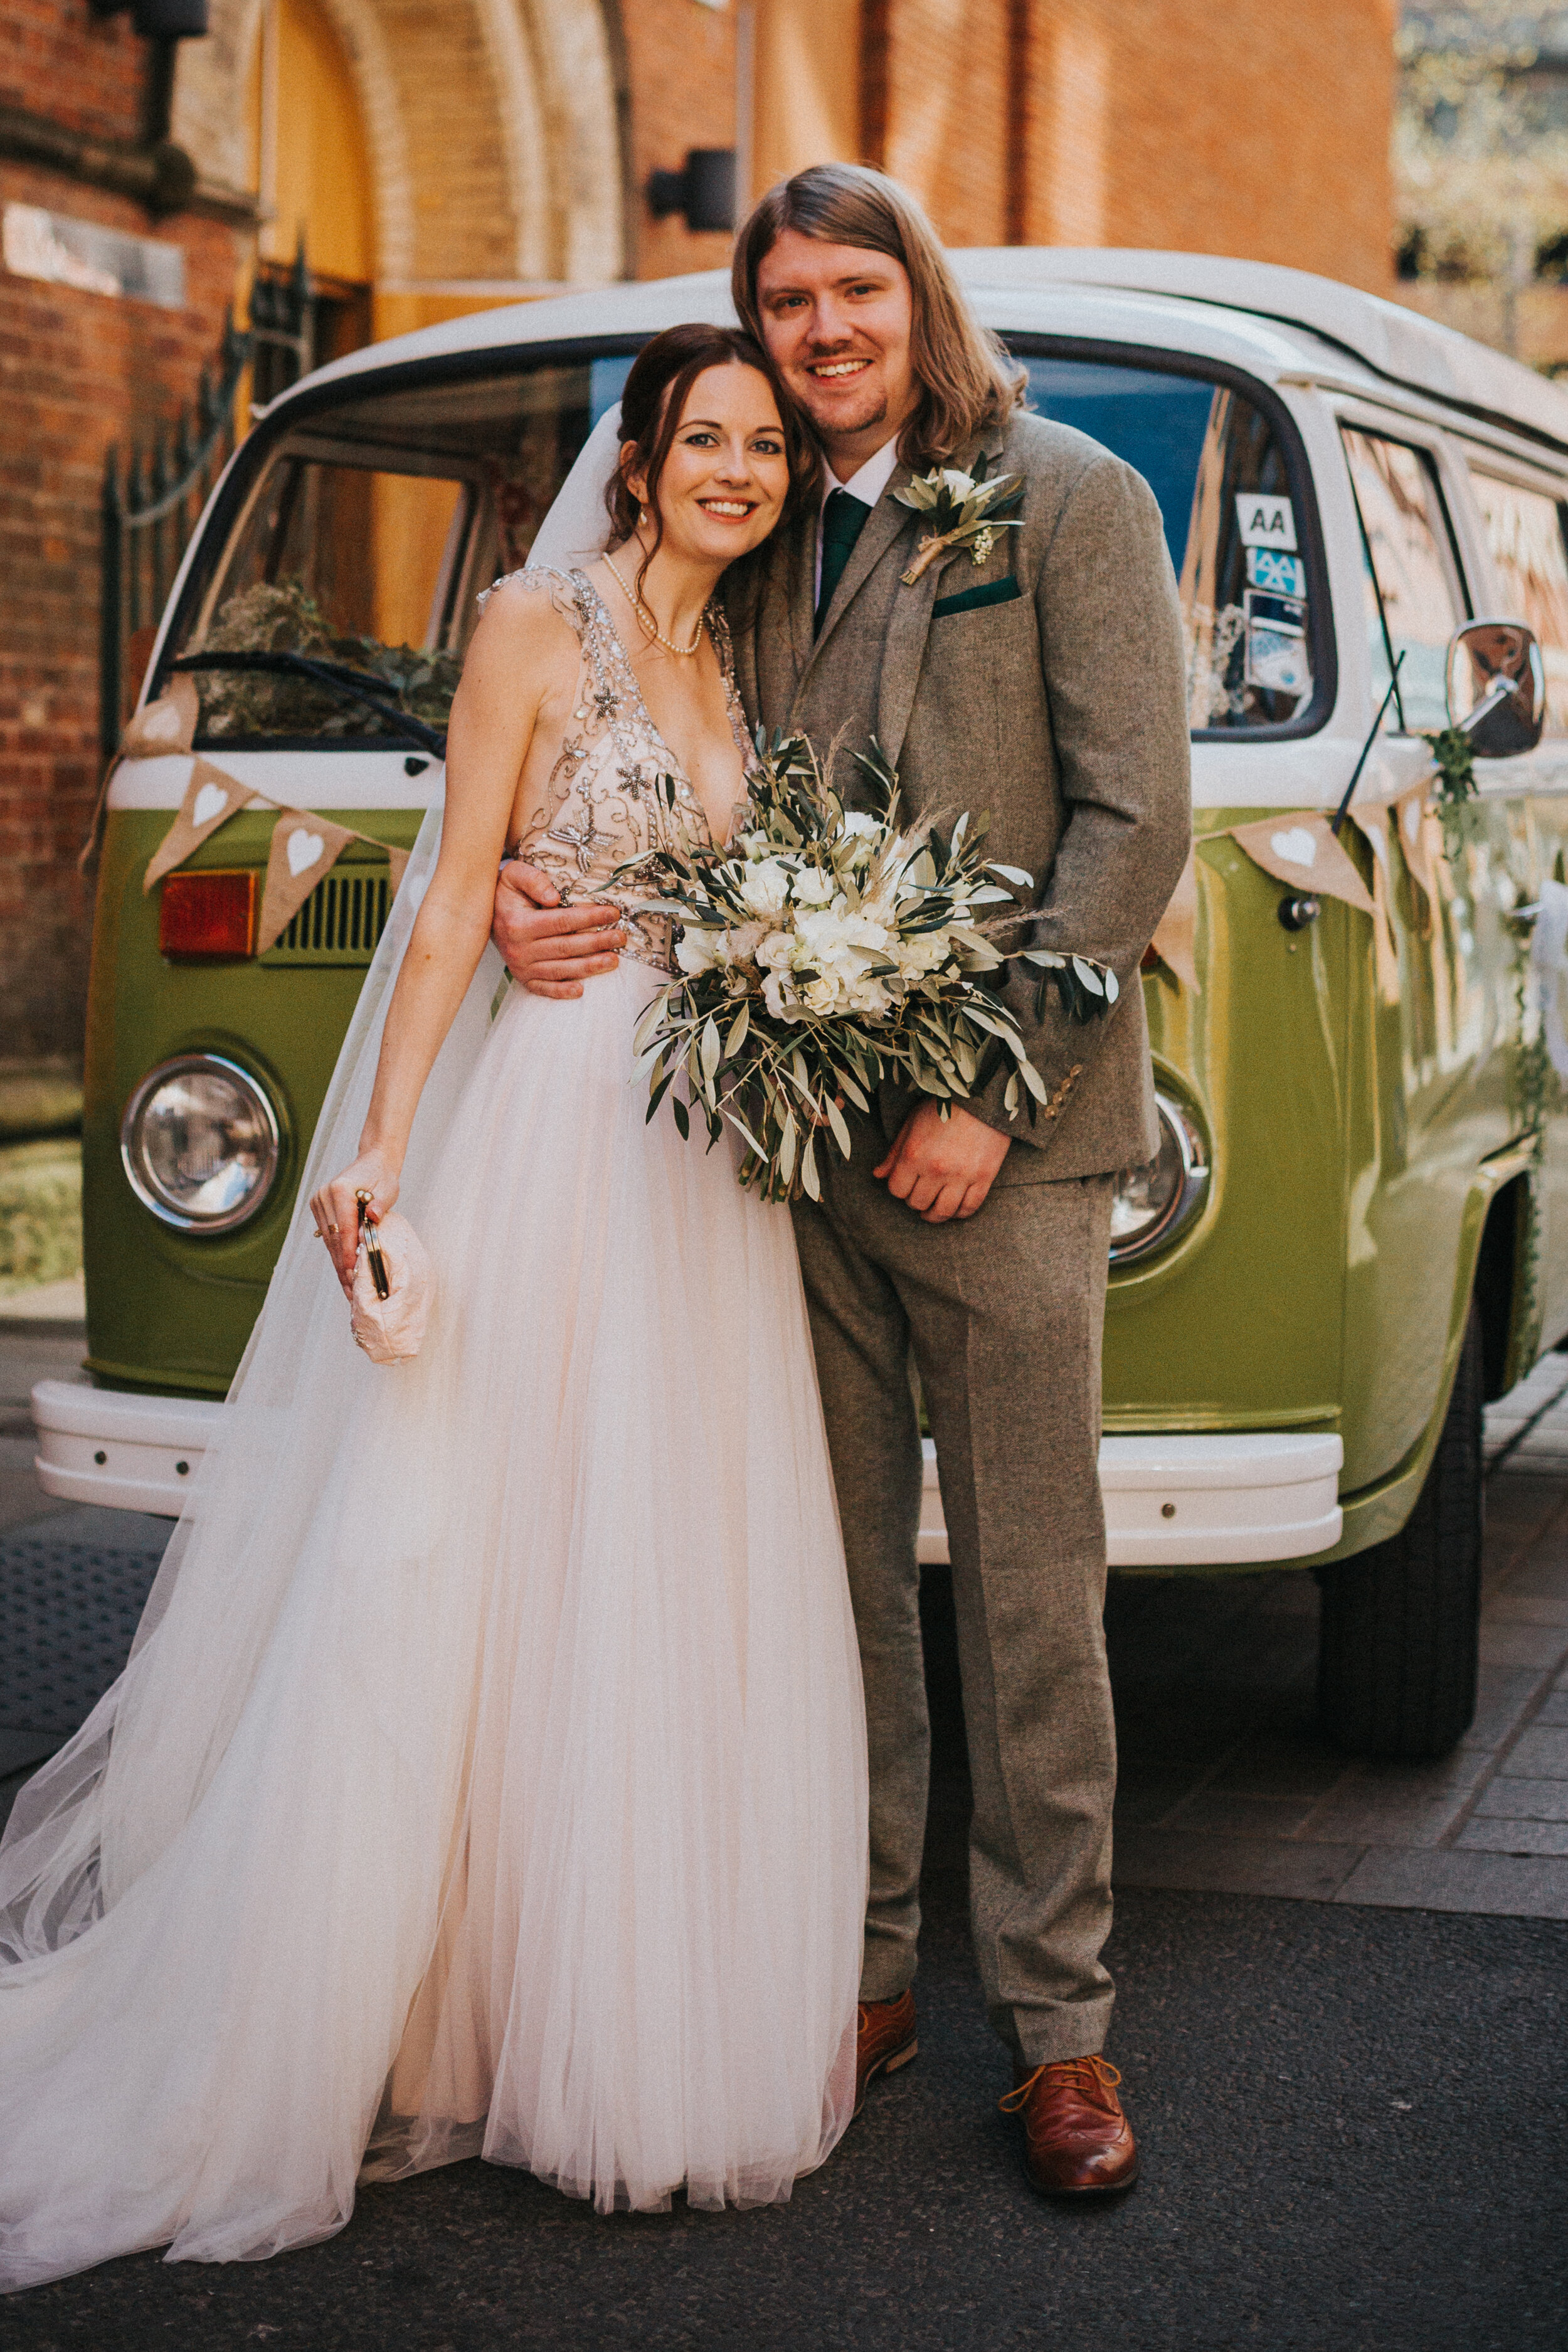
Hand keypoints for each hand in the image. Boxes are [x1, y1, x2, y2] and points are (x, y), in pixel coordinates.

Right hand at [310, 1146, 399, 1294]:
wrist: (372, 1162)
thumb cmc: (382, 1177)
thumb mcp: (388, 1189)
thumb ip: (379, 1205)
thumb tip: (372, 1217)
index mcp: (340, 1190)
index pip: (344, 1229)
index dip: (348, 1254)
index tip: (353, 1275)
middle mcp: (324, 1195)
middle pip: (333, 1238)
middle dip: (342, 1266)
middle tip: (351, 1291)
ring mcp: (318, 1201)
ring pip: (328, 1240)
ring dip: (338, 1263)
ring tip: (348, 1288)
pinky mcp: (318, 1208)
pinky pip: (328, 1236)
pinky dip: (336, 1253)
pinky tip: (343, 1271)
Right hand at [492, 860, 624, 997]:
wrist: (487, 914)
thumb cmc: (507, 892)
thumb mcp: (515, 875)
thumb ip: (534, 880)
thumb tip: (554, 898)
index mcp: (519, 924)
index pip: (562, 922)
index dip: (589, 918)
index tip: (612, 913)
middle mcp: (519, 949)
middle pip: (566, 947)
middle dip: (596, 942)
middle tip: (620, 937)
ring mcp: (521, 967)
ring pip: (560, 969)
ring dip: (589, 967)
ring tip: (613, 960)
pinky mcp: (523, 978)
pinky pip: (544, 989)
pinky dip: (561, 992)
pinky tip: (581, 991)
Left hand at [873, 1101, 1009, 1222]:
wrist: (984, 1097)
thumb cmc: (944, 1107)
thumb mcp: (913, 1123)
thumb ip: (895, 1152)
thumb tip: (878, 1175)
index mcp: (914, 1154)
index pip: (897, 1190)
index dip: (899, 1189)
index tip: (906, 1184)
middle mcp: (936, 1169)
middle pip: (918, 1203)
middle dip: (916, 1201)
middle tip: (921, 1194)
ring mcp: (961, 1176)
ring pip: (943, 1212)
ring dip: (935, 1215)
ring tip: (934, 1210)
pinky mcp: (984, 1178)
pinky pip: (969, 1208)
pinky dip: (960, 1213)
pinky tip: (955, 1208)